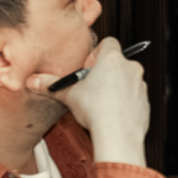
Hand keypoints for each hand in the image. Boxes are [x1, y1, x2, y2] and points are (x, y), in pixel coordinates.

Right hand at [24, 36, 149, 166]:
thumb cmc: (96, 111)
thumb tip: (31, 81)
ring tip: (100, 104)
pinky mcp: (145, 101)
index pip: (108, 42)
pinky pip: (133, 97)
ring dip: (114, 87)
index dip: (95, 54)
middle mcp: (130, 68)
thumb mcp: (69, 95)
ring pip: (126, 80)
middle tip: (90, 88)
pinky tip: (111, 115)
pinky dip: (124, 102)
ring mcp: (140, 85)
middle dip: (103, 73)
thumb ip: (50, 85)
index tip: (86, 70)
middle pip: (116, 62)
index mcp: (112, 59)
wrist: (118, 135)